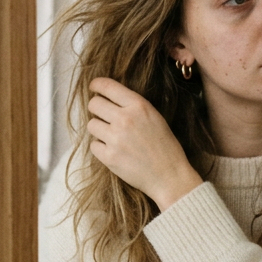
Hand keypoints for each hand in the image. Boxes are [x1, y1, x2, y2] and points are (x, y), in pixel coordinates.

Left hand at [86, 77, 202, 210]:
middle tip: (103, 115)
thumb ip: (133, 106)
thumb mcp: (155, 117)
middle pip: (94, 104)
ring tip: (113, 136)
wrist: (169, 176)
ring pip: (91, 125)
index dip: (97, 85)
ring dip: (99, 129)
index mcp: (139, 106)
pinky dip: (101, 147)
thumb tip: (109, 98)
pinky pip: (93, 145)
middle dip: (96, 108)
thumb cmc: (165, 146)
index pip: (107, 86)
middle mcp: (125, 119)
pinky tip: (114, 151)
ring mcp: (115, 138)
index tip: (94, 87)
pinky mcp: (109, 157)